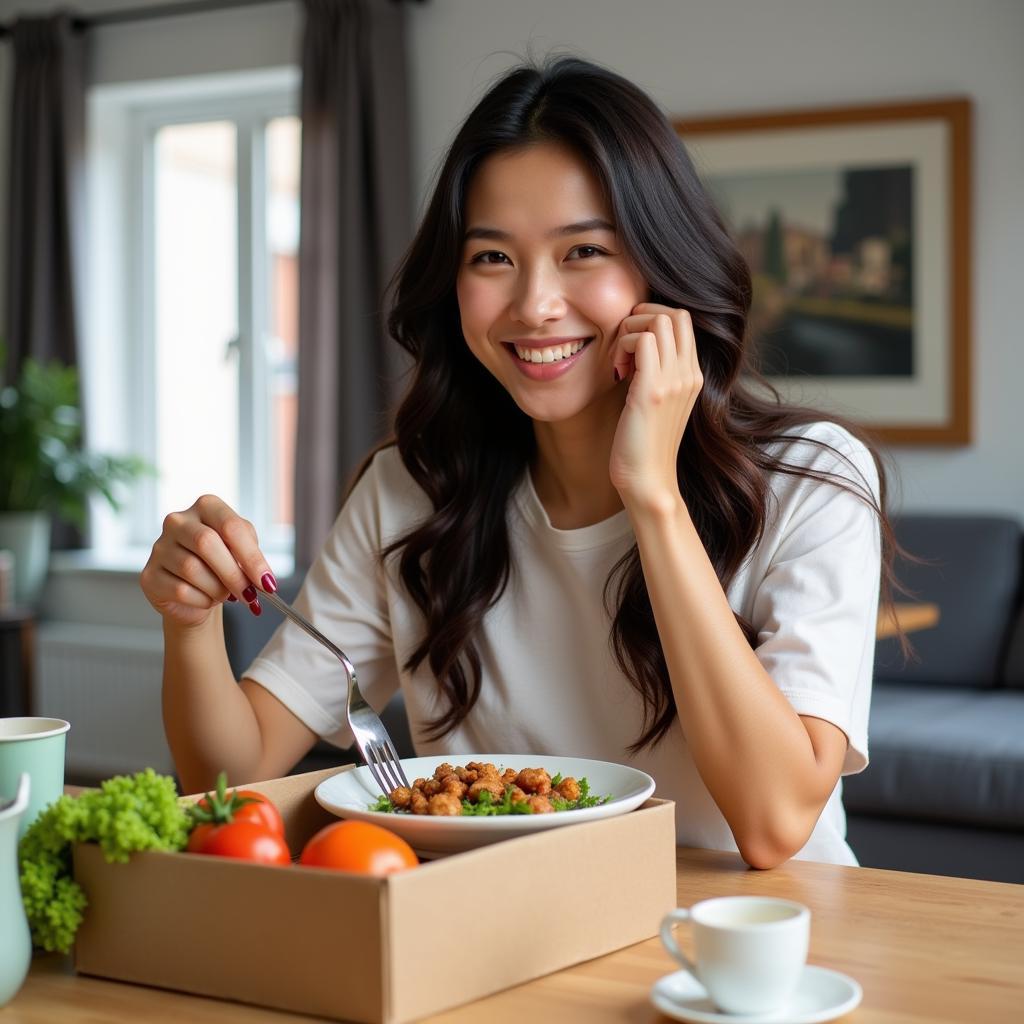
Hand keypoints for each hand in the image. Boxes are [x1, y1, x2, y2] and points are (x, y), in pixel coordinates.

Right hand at [140, 494, 277, 627]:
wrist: (198, 591)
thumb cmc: (223, 564)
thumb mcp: (242, 550)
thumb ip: (251, 556)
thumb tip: (262, 579)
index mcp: (206, 507)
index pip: (230, 526)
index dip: (251, 557)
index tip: (267, 582)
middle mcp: (178, 521)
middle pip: (206, 543)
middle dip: (234, 574)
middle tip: (250, 595)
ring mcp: (160, 547)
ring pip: (192, 569)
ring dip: (217, 589)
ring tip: (225, 594)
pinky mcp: (149, 575)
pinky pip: (180, 590)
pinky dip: (201, 600)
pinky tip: (206, 599)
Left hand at [609, 303, 702, 508]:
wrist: (647, 481)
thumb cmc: (644, 445)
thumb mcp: (658, 403)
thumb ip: (656, 375)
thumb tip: (637, 351)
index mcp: (693, 376)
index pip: (683, 321)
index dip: (654, 320)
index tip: (633, 344)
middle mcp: (689, 374)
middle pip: (676, 314)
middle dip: (643, 317)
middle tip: (624, 344)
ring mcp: (674, 381)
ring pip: (658, 322)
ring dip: (630, 331)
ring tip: (620, 361)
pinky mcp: (652, 391)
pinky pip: (641, 341)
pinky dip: (623, 346)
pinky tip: (617, 372)